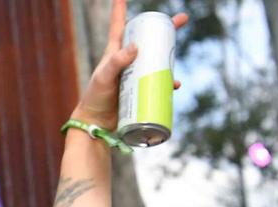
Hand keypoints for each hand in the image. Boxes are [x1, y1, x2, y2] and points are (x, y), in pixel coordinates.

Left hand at [72, 0, 187, 127]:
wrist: (97, 123)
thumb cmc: (95, 97)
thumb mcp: (104, 77)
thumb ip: (116, 62)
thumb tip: (135, 46)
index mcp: (114, 52)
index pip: (119, 26)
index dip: (120, 10)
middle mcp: (126, 60)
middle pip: (147, 39)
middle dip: (164, 29)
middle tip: (181, 20)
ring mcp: (134, 74)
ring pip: (156, 60)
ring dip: (169, 55)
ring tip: (177, 53)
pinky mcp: (141, 89)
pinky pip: (158, 81)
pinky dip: (167, 82)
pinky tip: (174, 84)